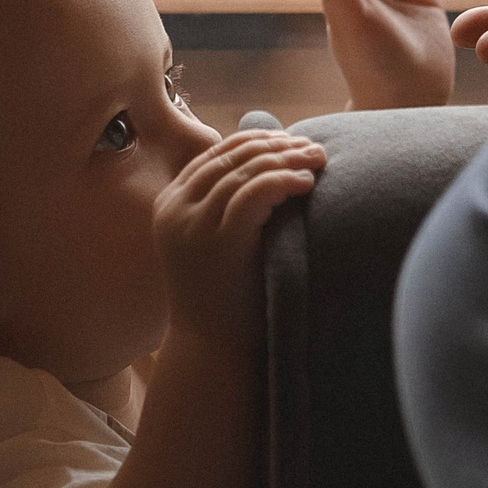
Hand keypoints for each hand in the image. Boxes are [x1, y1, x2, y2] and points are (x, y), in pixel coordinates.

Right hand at [153, 128, 326, 339]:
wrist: (211, 348)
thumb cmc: (223, 297)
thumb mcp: (213, 243)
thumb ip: (225, 206)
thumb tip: (267, 165)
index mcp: (171, 205)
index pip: (215, 154)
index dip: (256, 140)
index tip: (290, 139)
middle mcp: (176, 210)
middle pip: (231, 157)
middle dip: (276, 145)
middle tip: (312, 146)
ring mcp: (194, 225)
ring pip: (245, 171)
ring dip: (286, 159)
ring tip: (317, 159)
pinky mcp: (219, 242)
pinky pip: (254, 194)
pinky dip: (283, 181)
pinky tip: (306, 183)